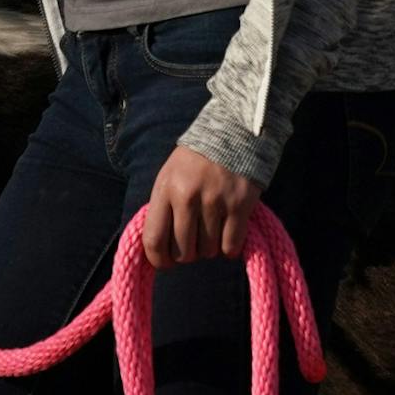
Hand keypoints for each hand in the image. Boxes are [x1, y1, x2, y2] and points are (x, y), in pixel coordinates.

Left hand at [143, 145, 263, 269]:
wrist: (234, 130)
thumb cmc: (197, 159)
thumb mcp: (170, 176)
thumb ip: (162, 207)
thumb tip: (157, 248)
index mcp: (166, 189)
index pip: (154, 239)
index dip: (158, 260)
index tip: (165, 264)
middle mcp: (188, 197)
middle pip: (182, 250)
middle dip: (187, 255)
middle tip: (193, 245)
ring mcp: (215, 201)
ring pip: (208, 250)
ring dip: (210, 248)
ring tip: (213, 232)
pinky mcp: (240, 204)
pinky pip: (231, 245)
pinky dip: (230, 248)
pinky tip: (229, 236)